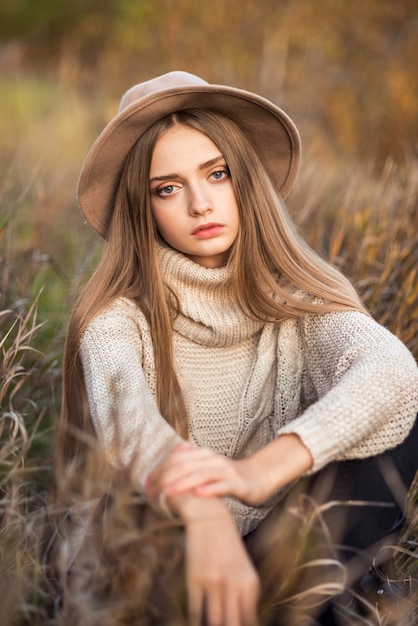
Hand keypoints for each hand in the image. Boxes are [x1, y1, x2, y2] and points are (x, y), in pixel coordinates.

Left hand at [146, 443, 269, 505]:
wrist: (257, 478)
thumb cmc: (228, 475)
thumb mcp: (208, 465)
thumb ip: (191, 460)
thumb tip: (173, 452)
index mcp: (204, 455)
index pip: (177, 459)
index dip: (160, 470)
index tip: (147, 484)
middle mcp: (213, 460)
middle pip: (186, 465)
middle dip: (166, 478)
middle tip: (152, 491)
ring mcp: (225, 471)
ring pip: (201, 474)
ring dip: (183, 483)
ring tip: (168, 493)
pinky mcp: (237, 484)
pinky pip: (221, 486)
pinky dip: (209, 489)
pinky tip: (198, 494)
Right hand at [177, 495, 259, 625]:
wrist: (210, 518)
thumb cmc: (228, 545)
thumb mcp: (243, 568)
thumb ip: (246, 595)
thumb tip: (246, 621)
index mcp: (249, 583)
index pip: (249, 621)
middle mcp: (234, 584)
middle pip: (233, 624)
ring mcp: (214, 582)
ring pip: (215, 622)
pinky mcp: (195, 580)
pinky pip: (195, 612)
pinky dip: (195, 623)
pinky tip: (196, 624)